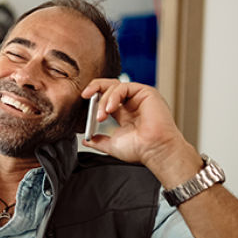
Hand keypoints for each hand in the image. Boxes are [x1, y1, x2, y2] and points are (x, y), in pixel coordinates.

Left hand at [81, 79, 201, 187]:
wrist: (154, 150)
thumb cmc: (139, 149)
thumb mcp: (112, 144)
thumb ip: (99, 141)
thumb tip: (87, 141)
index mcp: (124, 113)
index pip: (106, 98)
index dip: (94, 99)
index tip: (83, 104)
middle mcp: (132, 103)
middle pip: (110, 86)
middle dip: (95, 88)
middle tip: (85, 95)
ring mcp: (139, 97)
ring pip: (115, 86)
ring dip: (103, 100)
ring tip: (101, 116)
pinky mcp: (146, 92)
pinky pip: (124, 87)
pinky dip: (113, 96)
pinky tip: (109, 109)